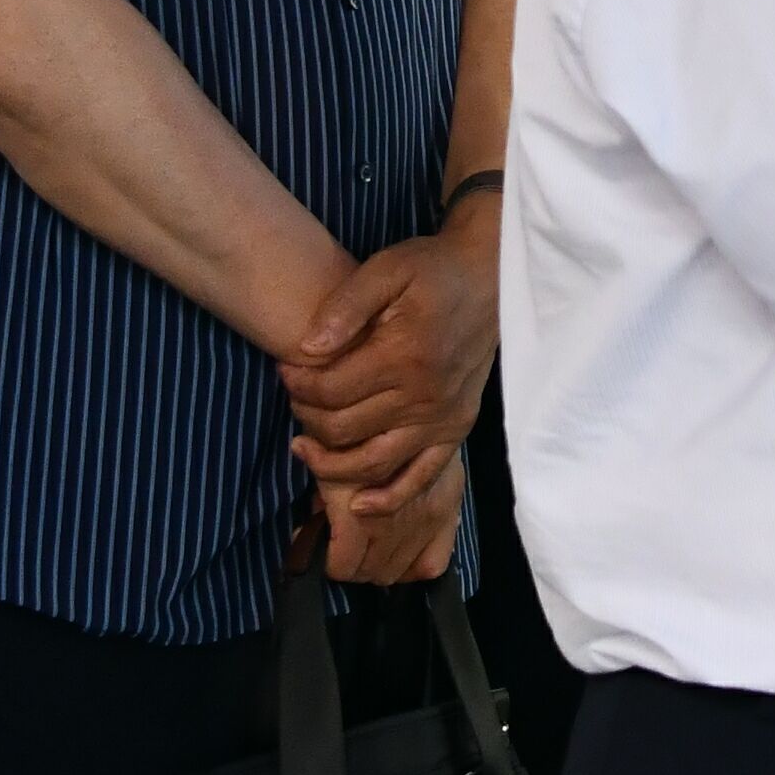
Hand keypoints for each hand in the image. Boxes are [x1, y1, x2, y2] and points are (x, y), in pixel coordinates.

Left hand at [281, 221, 494, 476]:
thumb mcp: (386, 270)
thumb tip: (307, 349)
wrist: (489, 278)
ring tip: (303, 446)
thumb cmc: (432, 271)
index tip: (285, 368)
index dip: (297, 383)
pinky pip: (420, 478)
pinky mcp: (455, 429)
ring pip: (372, 462)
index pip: (329, 390)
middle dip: (305, 415)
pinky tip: (357, 504)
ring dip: (329, 463)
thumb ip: (345, 307)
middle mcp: (424, 396)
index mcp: (403, 356)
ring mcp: (442, 419)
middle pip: (343, 428)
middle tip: (294, 395)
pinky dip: (388, 498)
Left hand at [302, 434, 470, 584]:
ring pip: (396, 573)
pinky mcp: (448, 515)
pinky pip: (431, 564)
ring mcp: (425, 523)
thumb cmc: (361, 431)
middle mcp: (395, 527)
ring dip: (380, 563)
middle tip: (344, 542)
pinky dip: (415, 563)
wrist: (411, 403)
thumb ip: (319, 500)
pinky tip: (402, 547)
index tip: (322, 544)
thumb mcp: (328, 464)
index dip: (327, 560)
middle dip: (352, 562)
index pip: (343, 568)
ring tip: (369, 543)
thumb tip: (303, 533)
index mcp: (360, 519)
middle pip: (369, 574)